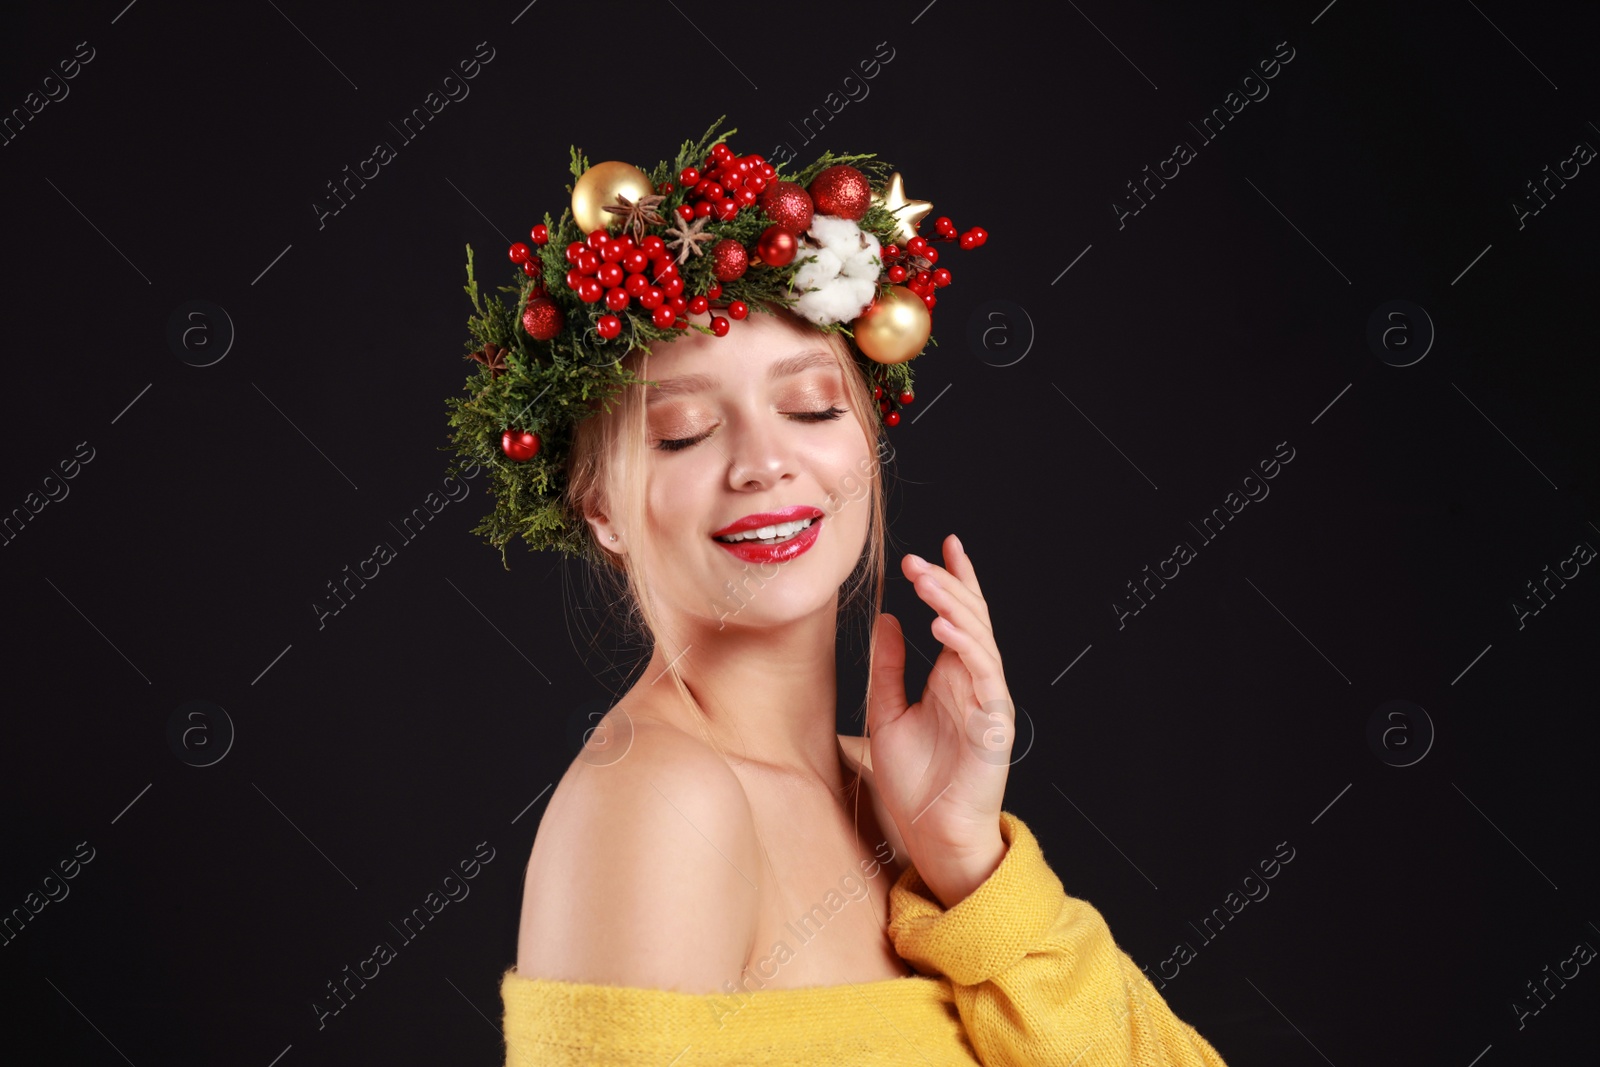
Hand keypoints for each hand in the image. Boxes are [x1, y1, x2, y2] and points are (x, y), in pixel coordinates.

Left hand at [866, 534, 1014, 907]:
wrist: (932, 834)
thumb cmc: (915, 782)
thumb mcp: (887, 713)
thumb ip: (888, 668)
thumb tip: (888, 620)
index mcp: (951, 678)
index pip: (957, 618)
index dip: (953, 581)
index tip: (940, 547)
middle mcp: (973, 683)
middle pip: (968, 620)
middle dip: (945, 586)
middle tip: (917, 562)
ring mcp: (987, 701)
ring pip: (979, 639)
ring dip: (954, 607)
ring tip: (927, 584)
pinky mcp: (994, 723)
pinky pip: (984, 675)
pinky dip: (966, 647)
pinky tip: (943, 627)